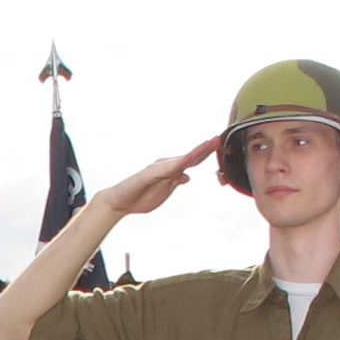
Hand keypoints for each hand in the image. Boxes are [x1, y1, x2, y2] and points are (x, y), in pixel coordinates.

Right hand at [94, 140, 220, 216]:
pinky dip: (180, 163)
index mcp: (171, 171)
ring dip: (197, 151)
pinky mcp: (151, 174)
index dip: (205, 153)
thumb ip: (174, 182)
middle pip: (191, 156)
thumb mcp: (163, 192)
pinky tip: (190, 158)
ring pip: (183, 158)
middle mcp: (166, 166)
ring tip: (210, 143)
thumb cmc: (139, 197)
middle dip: (206, 148)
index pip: (192, 160)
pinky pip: (168, 168)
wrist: (119, 201)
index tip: (218, 145)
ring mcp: (159, 169)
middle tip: (219, 138)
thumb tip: (187, 177)